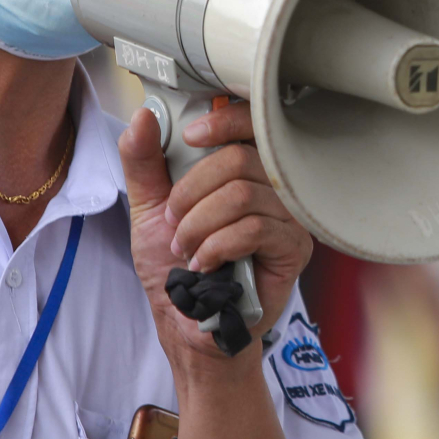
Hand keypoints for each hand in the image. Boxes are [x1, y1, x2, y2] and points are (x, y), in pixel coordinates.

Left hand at [118, 101, 312, 367]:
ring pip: (244, 195)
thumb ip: (144, 161)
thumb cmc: (174, 267)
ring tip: (186, 249)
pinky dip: (217, 246)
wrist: (188, 324)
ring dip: (200, 225)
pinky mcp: (294, 249)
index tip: (190, 136)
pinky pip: (256, 229)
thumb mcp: (149, 207)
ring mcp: (289, 217)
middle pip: (240, 159)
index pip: (251, 123)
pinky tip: (205, 264)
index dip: (223, 120)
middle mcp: (273, 187)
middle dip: (192, 192)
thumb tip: (144, 115)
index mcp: (244, 169)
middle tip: (175, 223)